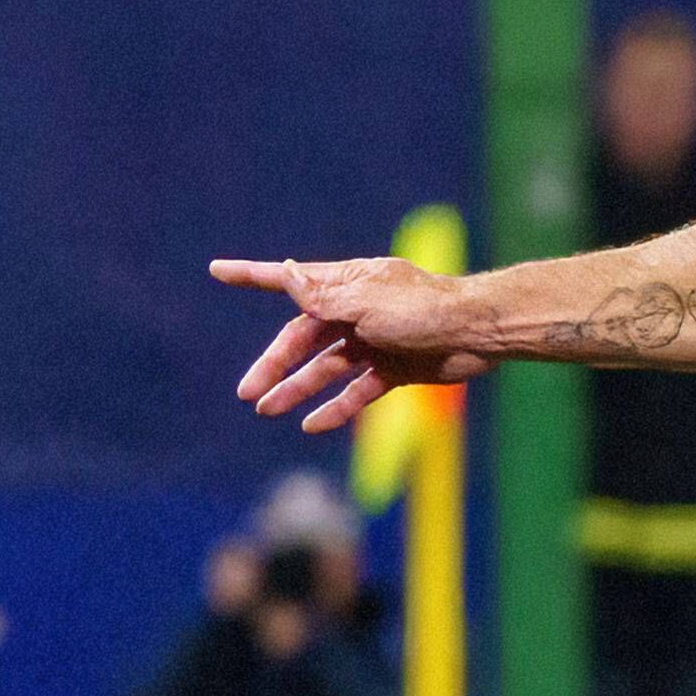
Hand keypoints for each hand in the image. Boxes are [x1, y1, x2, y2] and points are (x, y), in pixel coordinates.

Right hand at [216, 255, 493, 434]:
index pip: (288, 280)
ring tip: (266, 410)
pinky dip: (336, 408)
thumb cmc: (423, 310)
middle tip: (247, 392)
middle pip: (303, 339)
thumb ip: (323, 295)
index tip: (217, 271)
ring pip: (326, 368)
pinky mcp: (393, 370)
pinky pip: (357, 391)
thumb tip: (284, 270)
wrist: (478, 334)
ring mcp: (373, 342)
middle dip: (274, 365)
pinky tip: (312, 425)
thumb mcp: (365, 302)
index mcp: (345, 284)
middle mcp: (355, 312)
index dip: (251, 276)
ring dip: (297, 389)